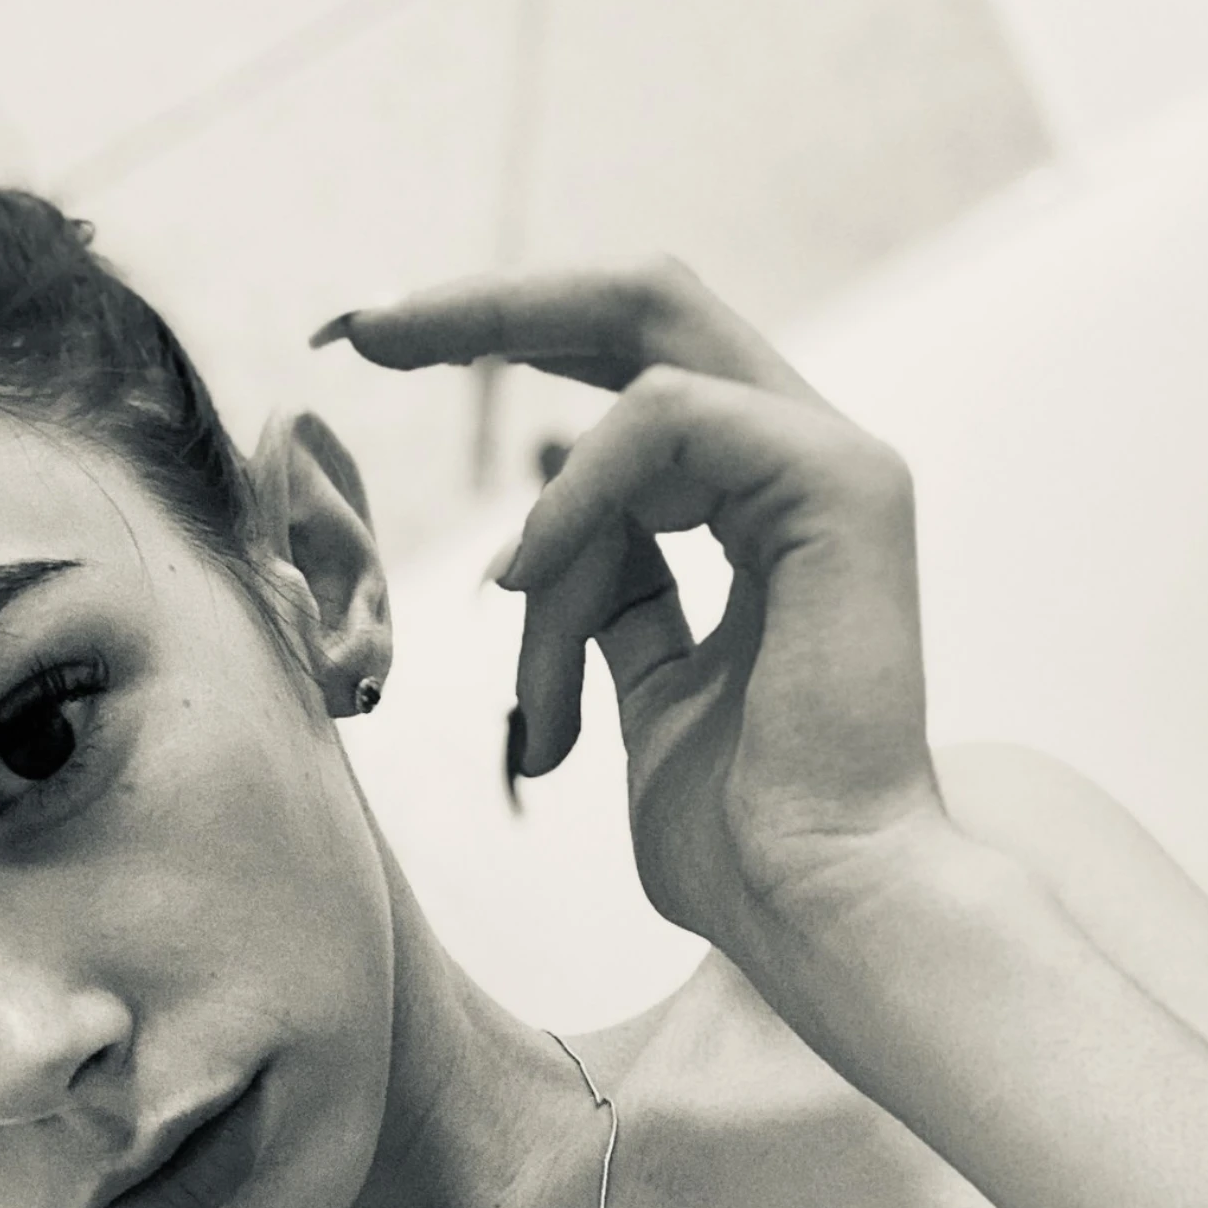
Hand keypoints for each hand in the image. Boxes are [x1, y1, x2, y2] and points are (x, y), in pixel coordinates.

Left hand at [314, 259, 952, 969]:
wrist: (821, 905)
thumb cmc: (745, 840)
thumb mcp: (644, 695)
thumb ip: (607, 602)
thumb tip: (536, 538)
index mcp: (765, 506)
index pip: (633, 367)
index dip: (512, 340)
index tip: (378, 352)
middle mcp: (806, 464)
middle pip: (644, 302)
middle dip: (493, 307)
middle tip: (364, 331)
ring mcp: (834, 463)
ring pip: (641, 367)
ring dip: (547, 510)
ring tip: (518, 617)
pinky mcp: (842, 482)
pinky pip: (669, 417)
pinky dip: (580, 493)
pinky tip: (533, 577)